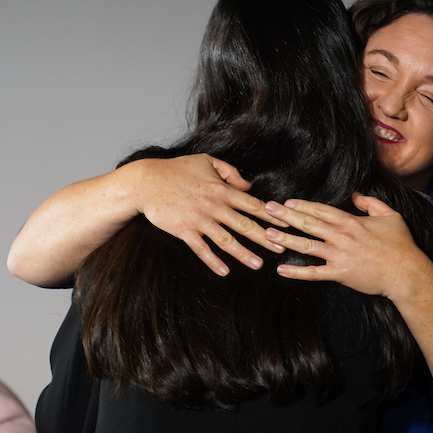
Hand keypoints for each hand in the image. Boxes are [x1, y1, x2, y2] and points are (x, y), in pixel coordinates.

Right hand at [132, 154, 287, 276]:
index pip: (252, 204)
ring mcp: (199, 219)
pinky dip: (213, 261)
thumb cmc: (177, 169)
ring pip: (226, 240)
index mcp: (221, 189)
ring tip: (258, 265)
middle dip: (265, 237)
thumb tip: (249, 186)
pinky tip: (224, 271)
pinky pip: (201, 249)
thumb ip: (230, 172)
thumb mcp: (206, 161)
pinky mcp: (183, 230)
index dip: (271, 215)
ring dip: (243, 253)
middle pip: (244, 225)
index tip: (286, 224)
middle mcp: (214, 205)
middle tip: (281, 248)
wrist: (146, 181)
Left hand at [265, 192, 432, 300]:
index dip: (302, 205)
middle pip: (309, 223)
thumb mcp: (390, 216)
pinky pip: (314, 273)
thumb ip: (371, 203)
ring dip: (286, 239)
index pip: (321, 210)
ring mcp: (339, 255)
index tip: (286, 201)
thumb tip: (355, 195)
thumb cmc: (401, 245)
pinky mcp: (340, 274)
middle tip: (267, 210)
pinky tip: (281, 269)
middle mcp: (342, 236)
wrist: (407, 274)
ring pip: (307, 245)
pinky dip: (297, 272)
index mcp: (351, 222)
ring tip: (268, 234)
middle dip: (286, 215)